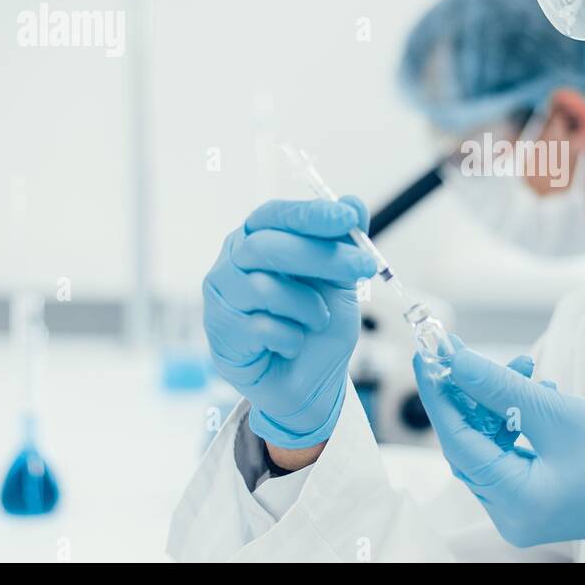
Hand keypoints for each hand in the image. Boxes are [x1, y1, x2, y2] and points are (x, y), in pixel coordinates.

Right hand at [203, 198, 376, 447]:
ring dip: (307, 306)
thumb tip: (354, 202)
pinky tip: (295, 343)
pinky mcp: (222, 334)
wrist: (308, 382)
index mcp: (258, 239)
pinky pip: (260, 327)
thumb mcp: (339, 281)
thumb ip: (342, 244)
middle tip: (362, 266)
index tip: (347, 218)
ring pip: (263, 287)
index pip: (275, 215)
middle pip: (266, 246)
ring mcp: (222, 298)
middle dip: (321, 256)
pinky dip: (291, 336)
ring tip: (320, 319)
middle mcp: (232, 263)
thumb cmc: (317, 325)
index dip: (310, 214)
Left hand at [413, 340, 584, 545]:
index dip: (440, 395)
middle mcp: (511, 513)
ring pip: (491, 445)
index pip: (458, 441)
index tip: (427, 355)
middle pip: (470, 445)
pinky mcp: (536, 498)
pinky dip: (515, 421)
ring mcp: (523, 509)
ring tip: (521, 368)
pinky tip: (536, 391)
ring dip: (497, 404)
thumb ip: (498, 386)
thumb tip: (454, 359)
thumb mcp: (558, 413)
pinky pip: (511, 453)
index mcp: (514, 501)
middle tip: (463, 353)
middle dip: (469, 396)